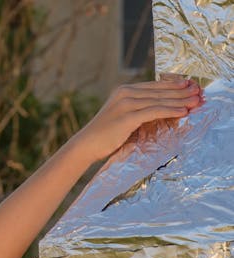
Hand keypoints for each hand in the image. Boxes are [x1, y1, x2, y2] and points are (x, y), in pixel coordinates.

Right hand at [79, 79, 203, 161]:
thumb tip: (156, 112)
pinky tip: (183, 111)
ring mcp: (126, 104)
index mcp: (125, 91)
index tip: (190, 85)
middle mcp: (126, 93)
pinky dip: (170, 110)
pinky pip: (154, 111)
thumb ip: (137, 111)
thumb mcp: (122, 118)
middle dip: (181, 91)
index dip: (173, 85)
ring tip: (196, 101)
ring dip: (180, 100)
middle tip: (199, 91)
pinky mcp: (127, 117)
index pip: (154, 86)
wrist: (85, 145)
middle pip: (159, 91)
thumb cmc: (104, 137)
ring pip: (159, 100)